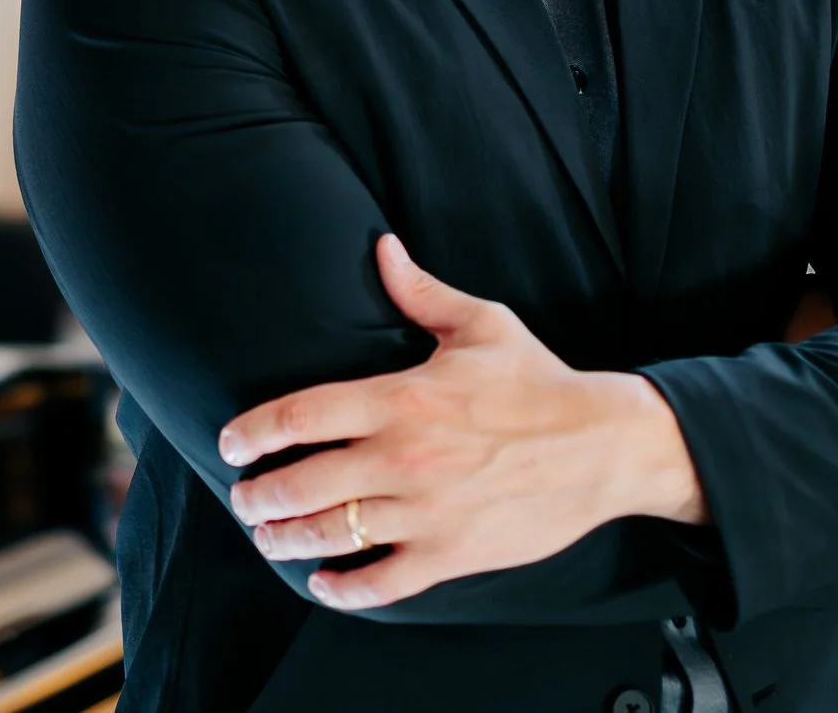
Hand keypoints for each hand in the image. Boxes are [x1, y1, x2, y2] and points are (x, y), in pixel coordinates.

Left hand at [218, 234, 705, 610]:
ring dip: (287, 539)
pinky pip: (383, 582)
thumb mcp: (480, 324)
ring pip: (332, 534)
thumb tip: (381, 248)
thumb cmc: (540, 384)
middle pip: (301, 482)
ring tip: (270, 536)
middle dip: (258, 497)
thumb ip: (419, 291)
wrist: (606, 446)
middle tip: (243, 500)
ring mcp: (426, 511)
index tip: (231, 443)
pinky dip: (345, 589)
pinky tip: (324, 583)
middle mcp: (403, 457)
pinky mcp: (452, 554)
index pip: (301, 413)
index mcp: (401, 396)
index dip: (253, 431)